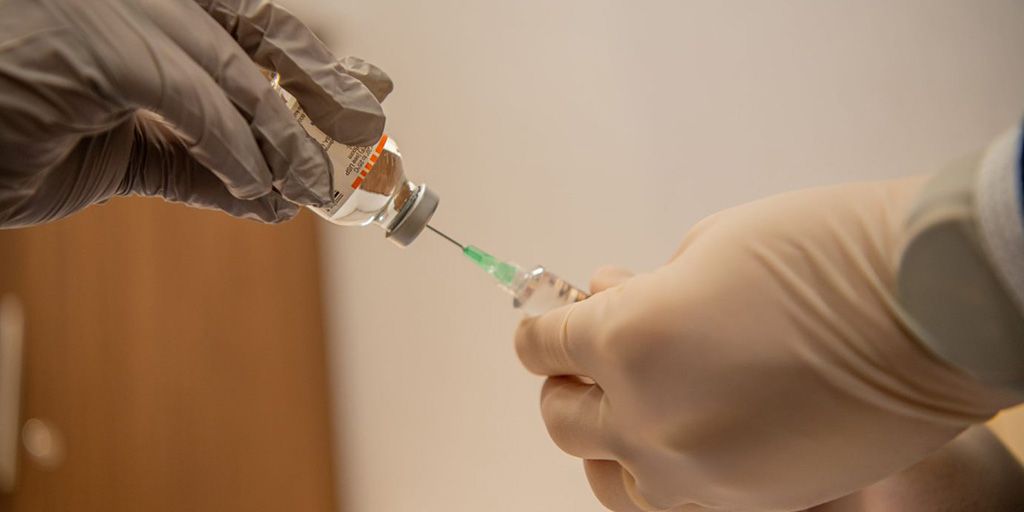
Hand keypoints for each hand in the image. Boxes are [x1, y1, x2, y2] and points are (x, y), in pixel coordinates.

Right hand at [0, 0, 390, 226]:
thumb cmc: (16, 144)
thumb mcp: (126, 154)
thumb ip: (198, 162)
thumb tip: (272, 195)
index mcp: (144, 9)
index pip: (249, 21)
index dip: (314, 57)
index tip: (368, 87)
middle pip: (255, 29)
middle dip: (322, 81)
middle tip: (367, 128)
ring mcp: (111, 10)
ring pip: (229, 69)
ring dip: (281, 137)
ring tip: (311, 184)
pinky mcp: (92, 47)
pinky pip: (190, 100)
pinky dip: (231, 149)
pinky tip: (256, 186)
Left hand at [515, 176, 1020, 510]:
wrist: (932, 309)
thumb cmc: (830, 255)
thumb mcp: (708, 247)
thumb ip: (641, 291)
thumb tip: (606, 304)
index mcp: (630, 341)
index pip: (545, 347)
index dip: (539, 329)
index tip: (543, 324)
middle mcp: (651, 420)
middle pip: (562, 419)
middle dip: (565, 383)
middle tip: (583, 360)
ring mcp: (698, 476)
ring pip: (607, 475)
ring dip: (605, 436)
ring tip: (629, 403)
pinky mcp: (747, 504)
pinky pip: (668, 499)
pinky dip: (656, 468)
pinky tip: (679, 432)